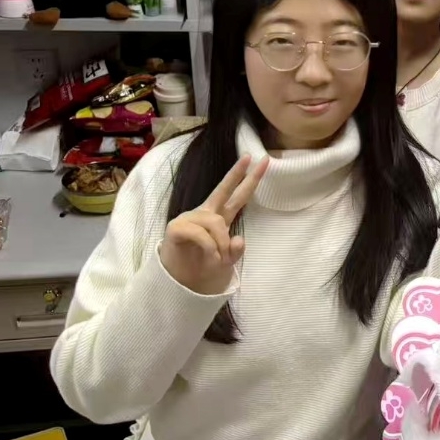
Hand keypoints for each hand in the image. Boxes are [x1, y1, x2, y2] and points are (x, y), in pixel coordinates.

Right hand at [159, 155, 268, 294]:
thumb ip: (236, 251)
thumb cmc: (203, 267)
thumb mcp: (227, 261)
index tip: (262, 162)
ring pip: (216, 223)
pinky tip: (210, 256)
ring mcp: (190, 219)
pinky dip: (209, 247)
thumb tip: (238, 239)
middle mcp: (205, 214)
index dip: (249, 180)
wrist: (180, 283)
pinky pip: (200, 233)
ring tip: (219, 259)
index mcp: (219, 218)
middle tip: (249, 157)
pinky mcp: (177, 228)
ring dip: (221, 243)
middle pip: (222, 190)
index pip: (237, 196)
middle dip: (237, 173)